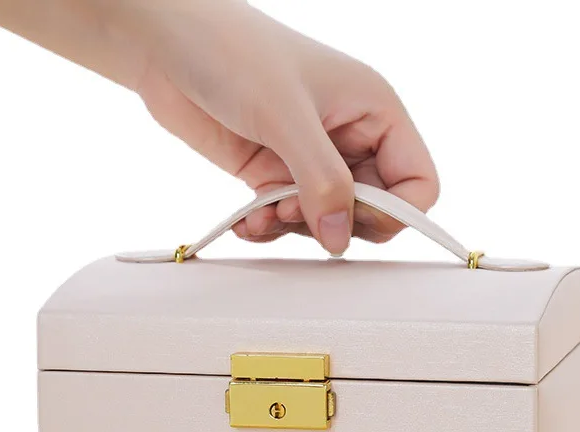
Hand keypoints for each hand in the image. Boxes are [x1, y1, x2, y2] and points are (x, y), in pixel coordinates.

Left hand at [117, 0, 438, 254]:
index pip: (417, 182)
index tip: (354, 217)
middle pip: (373, 210)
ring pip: (328, 220)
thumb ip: (321, 181)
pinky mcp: (275, 174)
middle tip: (299, 210)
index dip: (395, 211)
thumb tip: (340, 238)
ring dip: (297, 228)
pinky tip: (248, 220)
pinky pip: (289, 219)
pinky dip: (270, 227)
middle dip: (337, 222)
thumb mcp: (286, 116)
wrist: (163, 44)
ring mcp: (311, 158)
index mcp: (374, 111)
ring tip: (266, 211)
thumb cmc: (230, 51)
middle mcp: (349, 137)